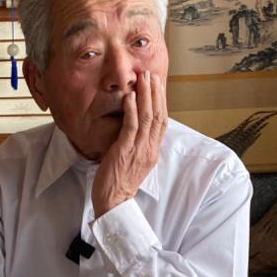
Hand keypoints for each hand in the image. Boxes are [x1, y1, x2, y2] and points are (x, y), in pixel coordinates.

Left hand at [91, 70, 166, 217]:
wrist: (114, 202)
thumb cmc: (120, 183)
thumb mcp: (135, 162)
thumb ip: (139, 146)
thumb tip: (136, 130)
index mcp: (153, 151)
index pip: (162, 122)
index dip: (161, 102)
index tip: (158, 85)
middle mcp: (150, 149)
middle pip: (158, 115)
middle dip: (155, 93)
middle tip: (152, 74)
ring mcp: (139, 150)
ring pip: (147, 117)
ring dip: (145, 95)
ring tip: (143, 78)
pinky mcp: (125, 151)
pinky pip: (131, 127)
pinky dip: (132, 109)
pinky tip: (130, 96)